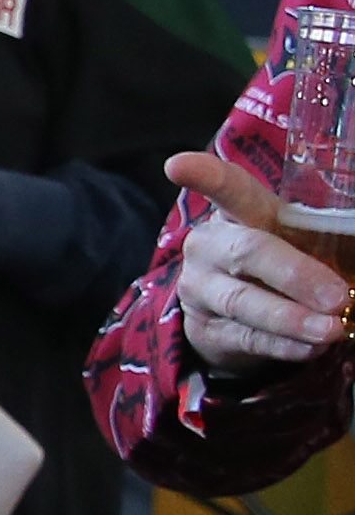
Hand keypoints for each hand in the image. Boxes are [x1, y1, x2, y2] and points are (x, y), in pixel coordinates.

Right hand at [163, 149, 353, 377]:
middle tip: (337, 297)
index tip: (178, 167)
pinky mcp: (204, 328)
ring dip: (292, 319)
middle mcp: (209, 246)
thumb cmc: (283, 263)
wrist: (237, 314)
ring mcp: (200, 288)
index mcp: (239, 213)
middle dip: (295, 275)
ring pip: (243, 301)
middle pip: (247, 252)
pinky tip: (311, 347)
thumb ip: (329, 238)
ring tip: (331, 330)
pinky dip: (284, 345)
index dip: (205, 176)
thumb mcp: (302, 241)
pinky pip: (246, 337)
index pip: (226, 188)